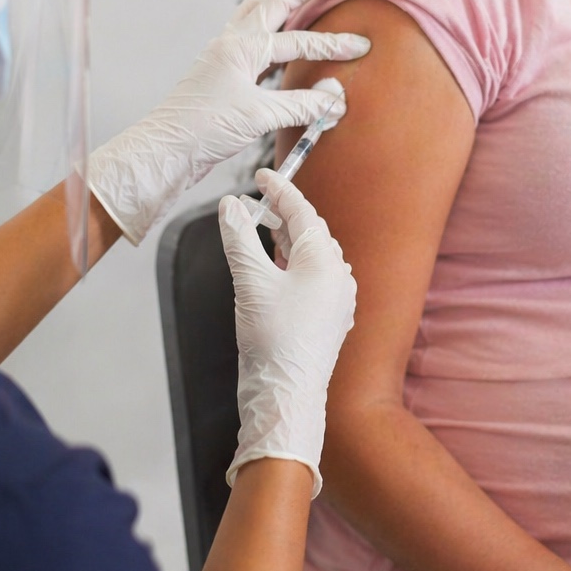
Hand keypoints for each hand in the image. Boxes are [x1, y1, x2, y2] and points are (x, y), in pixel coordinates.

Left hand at [87, 0, 366, 243]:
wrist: (165, 151)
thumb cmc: (205, 129)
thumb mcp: (259, 116)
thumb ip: (302, 105)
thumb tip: (336, 100)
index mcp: (241, 47)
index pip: (298, 41)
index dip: (333, 45)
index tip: (362, 46)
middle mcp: (231, 44)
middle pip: (276, 2)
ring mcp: (224, 57)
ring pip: (259, 16)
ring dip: (285, 3)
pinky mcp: (222, 76)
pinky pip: (253, 43)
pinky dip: (273, 35)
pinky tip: (283, 45)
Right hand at [218, 169, 356, 495]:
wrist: (287, 396)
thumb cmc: (272, 340)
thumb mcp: (249, 281)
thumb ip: (239, 238)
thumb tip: (231, 206)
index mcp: (325, 261)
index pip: (302, 211)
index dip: (279, 189)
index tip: (261, 174)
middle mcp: (339, 277)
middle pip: (311, 232)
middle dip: (285, 214)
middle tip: (259, 200)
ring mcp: (339, 300)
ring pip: (314, 257)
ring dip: (290, 240)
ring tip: (266, 231)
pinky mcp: (332, 320)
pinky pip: (316, 280)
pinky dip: (295, 266)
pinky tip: (278, 271)